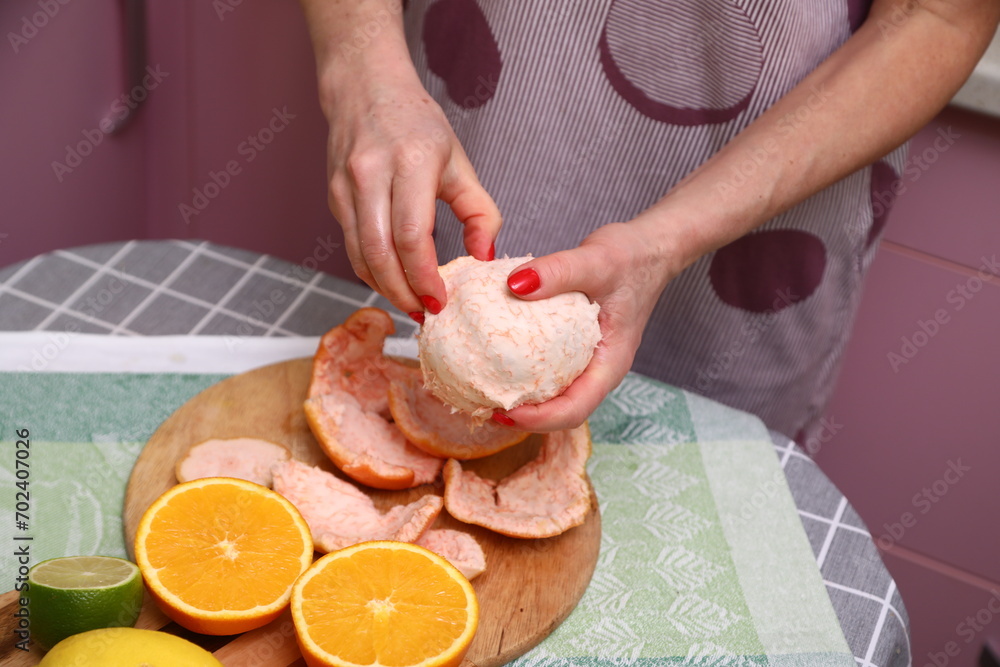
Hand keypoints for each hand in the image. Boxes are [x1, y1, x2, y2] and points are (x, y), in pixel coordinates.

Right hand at [324, 71, 500, 316]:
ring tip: (411, 303)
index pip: (412, 236)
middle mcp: (372, 173)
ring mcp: (346, 185)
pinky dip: (371, 270)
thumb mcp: (458, 162)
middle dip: (403, 292)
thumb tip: (485, 257)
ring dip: (385, 287)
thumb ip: (480, 212)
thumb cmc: (416, 125)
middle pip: (381, 253)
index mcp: (411, 162)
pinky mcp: (333, 196)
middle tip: (425, 312)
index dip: (424, 277)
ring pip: (360, 255)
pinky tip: (392, 280)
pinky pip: (351, 245)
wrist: (364, 87)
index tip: (440, 300)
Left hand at [496, 222, 675, 430]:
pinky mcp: (576, 347)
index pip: (576, 409)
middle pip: (562, 412)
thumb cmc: (632, 256)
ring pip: (555, 395)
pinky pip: (549, 370)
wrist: (650, 248)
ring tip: (484, 390)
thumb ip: (558, 271)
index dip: (539, 419)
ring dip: (522, 400)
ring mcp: (588, 360)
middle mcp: (599, 369)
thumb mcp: (596, 259)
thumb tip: (514, 284)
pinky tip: (496, 357)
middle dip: (524, 418)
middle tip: (483, 406)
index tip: (504, 411)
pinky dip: (523, 372)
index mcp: (611, 363)